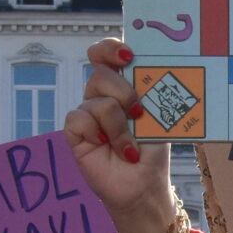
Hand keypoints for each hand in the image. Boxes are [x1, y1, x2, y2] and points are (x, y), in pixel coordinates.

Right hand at [61, 38, 174, 228]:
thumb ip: (148, 92)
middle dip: (122, 91)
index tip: (127, 56)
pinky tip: (107, 147)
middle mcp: (103, 95)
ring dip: (118, 126)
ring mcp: (88, 113)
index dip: (111, 48)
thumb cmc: (152, 150)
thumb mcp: (157, 117)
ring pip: (95, 100)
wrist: (144, 184)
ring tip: (129, 146)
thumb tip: (144, 70)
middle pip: (100, 72)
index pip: (108, 54)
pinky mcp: (75, 132)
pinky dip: (97, 134)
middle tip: (138, 112)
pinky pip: (79, 119)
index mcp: (123, 84)